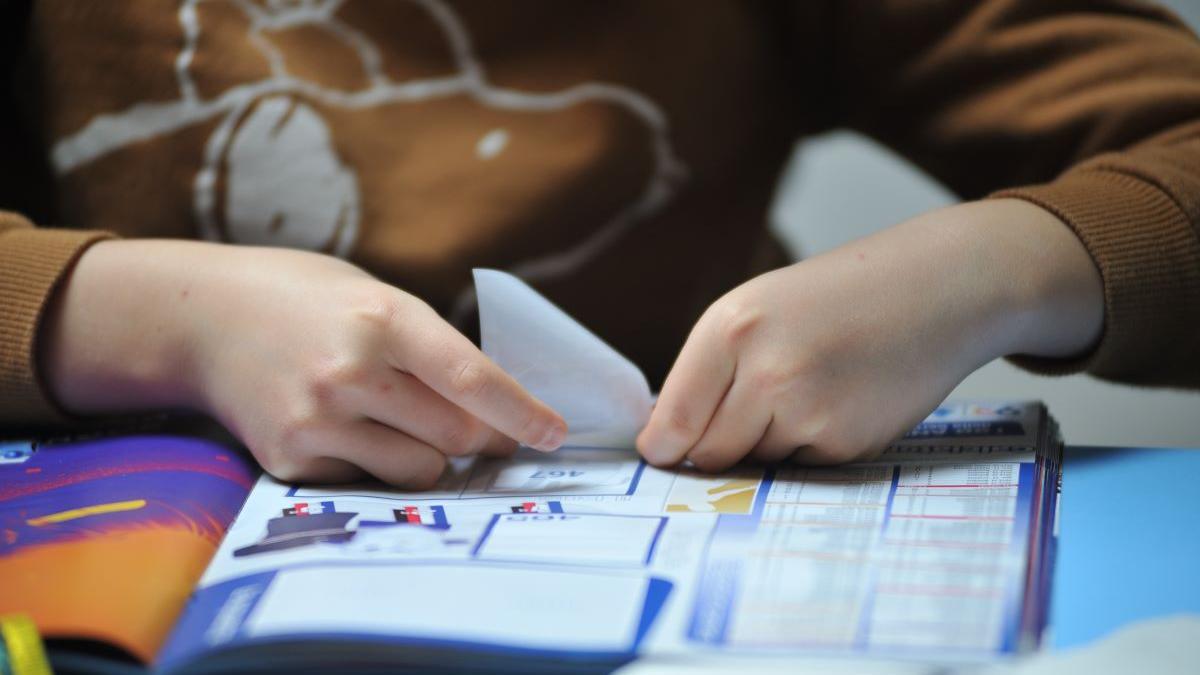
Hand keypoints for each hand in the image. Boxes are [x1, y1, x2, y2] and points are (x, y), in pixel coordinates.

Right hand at [41, 241, 566, 486]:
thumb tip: (497, 412)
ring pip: (420, 470)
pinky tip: (346, 428)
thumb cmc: (304, 299)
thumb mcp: (376, 297)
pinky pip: (368, 482)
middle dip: (485, 440)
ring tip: (402, 422)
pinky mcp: (289, 459)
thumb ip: (432, 348)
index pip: (472, 378)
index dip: (522, 413)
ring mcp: (315, 420)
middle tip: (490, 436)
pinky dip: (376, 465)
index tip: (554, 433)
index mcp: (382, 316)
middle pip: (456, 435)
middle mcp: (349, 371)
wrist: (199, 317)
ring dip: (433, 457)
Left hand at [637, 199, 1102, 470]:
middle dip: (715, 445)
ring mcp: (809, 414)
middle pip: (707, 454)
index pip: (672, 421)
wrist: (933, 291)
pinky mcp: (845, 445)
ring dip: (765, 443)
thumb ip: (704, 373)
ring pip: (753, 462)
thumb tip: (664, 444)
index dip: (662, 446)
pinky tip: (837, 401)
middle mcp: (765, 374)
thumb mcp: (754, 309)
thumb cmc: (834, 299)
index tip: (662, 452)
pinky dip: (808, 445)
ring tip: (807, 387)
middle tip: (752, 404)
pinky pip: (798, 466)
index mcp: (730, 330)